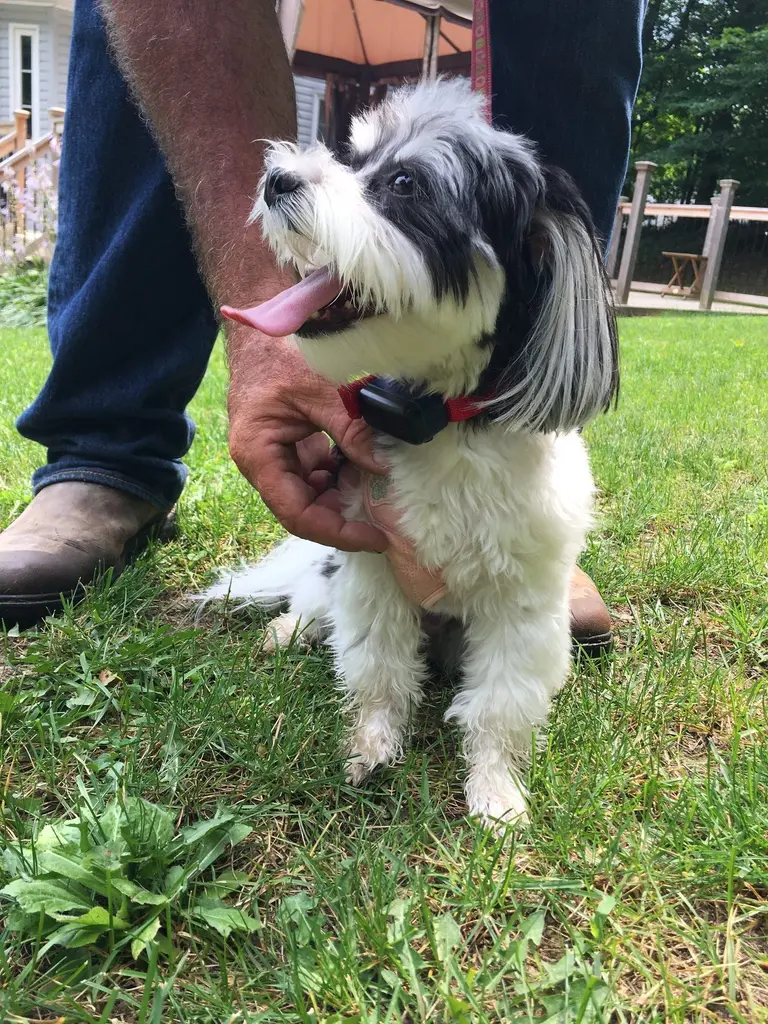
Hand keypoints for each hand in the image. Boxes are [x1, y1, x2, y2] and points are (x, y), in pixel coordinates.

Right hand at [227, 329, 387, 551]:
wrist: (261, 330)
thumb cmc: (280, 353)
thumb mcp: (322, 390)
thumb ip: (351, 430)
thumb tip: (383, 466)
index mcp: (258, 455)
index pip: (297, 513)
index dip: (337, 532)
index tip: (373, 538)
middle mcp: (262, 465)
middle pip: (303, 512)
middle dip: (342, 521)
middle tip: (383, 526)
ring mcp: (275, 459)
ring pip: (310, 498)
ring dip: (342, 500)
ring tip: (376, 497)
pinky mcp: (289, 450)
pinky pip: (314, 478)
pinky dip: (339, 479)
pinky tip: (362, 470)